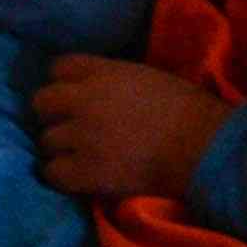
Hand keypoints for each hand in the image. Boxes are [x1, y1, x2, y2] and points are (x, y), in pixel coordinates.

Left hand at [29, 55, 238, 208]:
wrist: (204, 148)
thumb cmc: (190, 111)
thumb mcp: (148, 76)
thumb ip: (114, 79)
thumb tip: (100, 90)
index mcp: (102, 73)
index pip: (58, 68)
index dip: (64, 84)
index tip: (73, 98)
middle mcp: (84, 99)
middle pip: (41, 102)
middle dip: (54, 116)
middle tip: (71, 131)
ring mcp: (82, 135)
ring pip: (46, 140)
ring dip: (60, 149)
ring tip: (78, 158)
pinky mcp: (86, 170)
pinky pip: (53, 173)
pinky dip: (62, 177)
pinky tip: (78, 179)